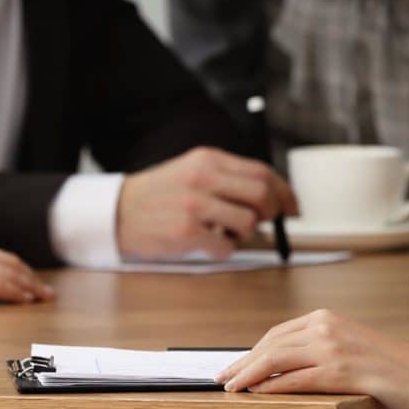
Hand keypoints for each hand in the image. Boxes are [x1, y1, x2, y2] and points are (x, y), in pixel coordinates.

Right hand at [117, 147, 297, 259]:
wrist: (116, 212)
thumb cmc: (160, 194)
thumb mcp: (191, 171)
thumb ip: (227, 178)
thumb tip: (271, 195)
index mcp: (207, 159)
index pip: (261, 171)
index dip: (284, 191)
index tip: (293, 206)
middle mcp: (203, 178)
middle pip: (261, 194)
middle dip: (271, 212)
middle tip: (264, 221)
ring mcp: (194, 205)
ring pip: (248, 222)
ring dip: (245, 233)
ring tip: (226, 231)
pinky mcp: (186, 232)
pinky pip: (226, 246)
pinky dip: (224, 249)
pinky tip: (208, 244)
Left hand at [218, 309, 408, 408]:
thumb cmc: (388, 367)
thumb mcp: (349, 346)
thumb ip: (320, 348)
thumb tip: (285, 365)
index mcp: (326, 318)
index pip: (277, 334)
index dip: (252, 351)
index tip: (236, 366)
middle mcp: (326, 326)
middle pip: (271, 343)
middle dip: (243, 362)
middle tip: (224, 378)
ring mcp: (332, 347)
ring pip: (277, 358)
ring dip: (249, 374)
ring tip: (232, 388)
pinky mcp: (339, 370)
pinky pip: (295, 379)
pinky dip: (271, 386)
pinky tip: (257, 394)